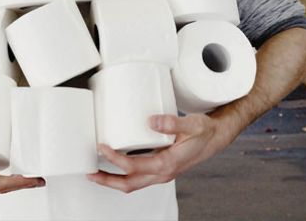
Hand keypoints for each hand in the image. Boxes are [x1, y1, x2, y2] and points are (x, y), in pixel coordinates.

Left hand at [87, 113, 231, 192]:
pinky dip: (124, 174)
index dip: (115, 159)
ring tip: (97, 172)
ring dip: (114, 180)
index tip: (103, 147)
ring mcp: (161, 172)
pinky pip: (139, 176)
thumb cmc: (205, 132)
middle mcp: (163, 172)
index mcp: (167, 163)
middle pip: (129, 184)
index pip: (134, 166)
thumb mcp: (190, 124)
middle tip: (90, 173)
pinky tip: (116, 163)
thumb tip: (151, 121)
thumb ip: (170, 123)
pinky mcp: (161, 168)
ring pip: (133, 183)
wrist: (216, 137)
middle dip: (107, 181)